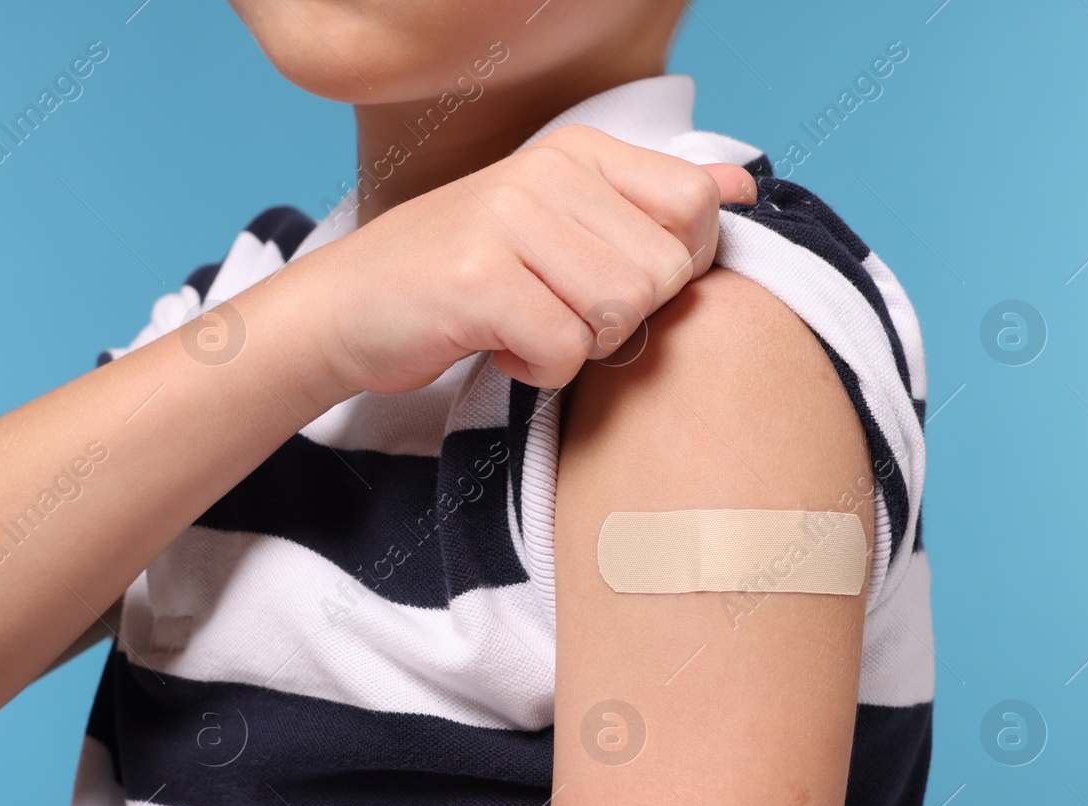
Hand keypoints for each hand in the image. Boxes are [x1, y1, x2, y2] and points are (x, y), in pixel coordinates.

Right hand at [303, 122, 756, 394]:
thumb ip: (649, 203)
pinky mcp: (478, 281)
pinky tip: (500, 347)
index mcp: (576, 152)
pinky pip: (565, 350)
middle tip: (558, 311)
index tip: (612, 283)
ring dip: (580, 345)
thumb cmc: (458, 278)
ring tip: (528, 327)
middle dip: (622, 317)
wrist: (345, 309)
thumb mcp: (558, 223)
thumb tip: (742, 186)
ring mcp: (509, 221)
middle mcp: (546, 173)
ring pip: (622, 313)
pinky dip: (538, 370)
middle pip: (665, 272)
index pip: (696, 206)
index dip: (675, 267)